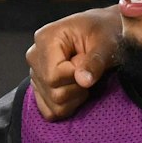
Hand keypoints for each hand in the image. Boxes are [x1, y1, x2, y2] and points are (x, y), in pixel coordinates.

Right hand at [27, 6, 121, 120]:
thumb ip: (95, 61)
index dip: (76, 77)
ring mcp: (34, 73)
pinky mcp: (39, 87)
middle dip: (78, 87)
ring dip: (75, 97)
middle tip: (89, 70)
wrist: (104, 31)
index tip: (89, 65)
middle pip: (52, 91)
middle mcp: (34, 56)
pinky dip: (67, 106)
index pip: (54, 75)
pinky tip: (76, 90)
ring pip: (52, 104)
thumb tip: (83, 81)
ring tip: (83, 78)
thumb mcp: (106, 43)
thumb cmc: (105, 32)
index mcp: (46, 39)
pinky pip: (50, 111)